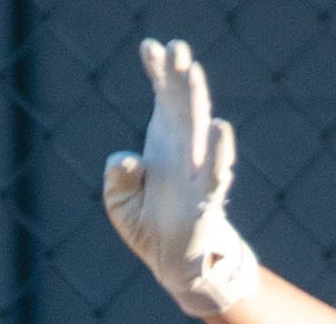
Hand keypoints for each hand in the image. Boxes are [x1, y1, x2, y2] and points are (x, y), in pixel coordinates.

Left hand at [101, 36, 258, 317]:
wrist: (173, 265)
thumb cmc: (148, 226)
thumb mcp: (118, 201)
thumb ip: (115, 177)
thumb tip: (126, 160)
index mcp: (164, 141)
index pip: (164, 96)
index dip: (159, 71)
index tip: (150, 48)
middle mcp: (184, 148)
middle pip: (184, 102)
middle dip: (180, 73)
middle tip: (177, 46)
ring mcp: (197, 170)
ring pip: (199, 127)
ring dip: (196, 98)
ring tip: (191, 70)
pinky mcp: (207, 198)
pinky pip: (216, 171)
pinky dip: (218, 150)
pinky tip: (220, 127)